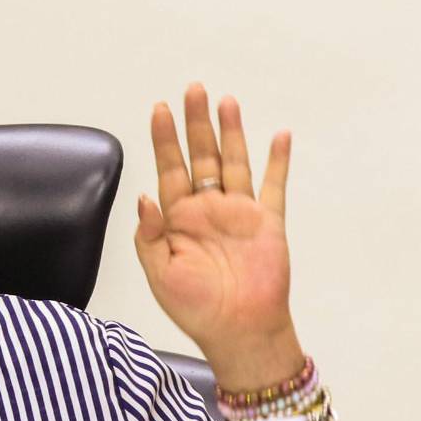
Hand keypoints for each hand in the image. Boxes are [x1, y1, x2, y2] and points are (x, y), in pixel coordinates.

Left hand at [134, 83, 303, 389]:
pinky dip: (277, 160)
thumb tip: (143, 197)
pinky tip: (278, 136)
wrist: (238, 331)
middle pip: (200, 156)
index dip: (163, 139)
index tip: (159, 109)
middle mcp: (208, 210)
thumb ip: (148, 235)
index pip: (168, 169)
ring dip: (230, 132)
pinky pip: (274, 186)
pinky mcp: (268, 223)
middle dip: (195, 123)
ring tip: (225, 101)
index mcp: (178, 220)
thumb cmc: (195, 309)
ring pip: (233, 161)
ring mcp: (238, 213)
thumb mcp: (159, 274)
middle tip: (192, 89)